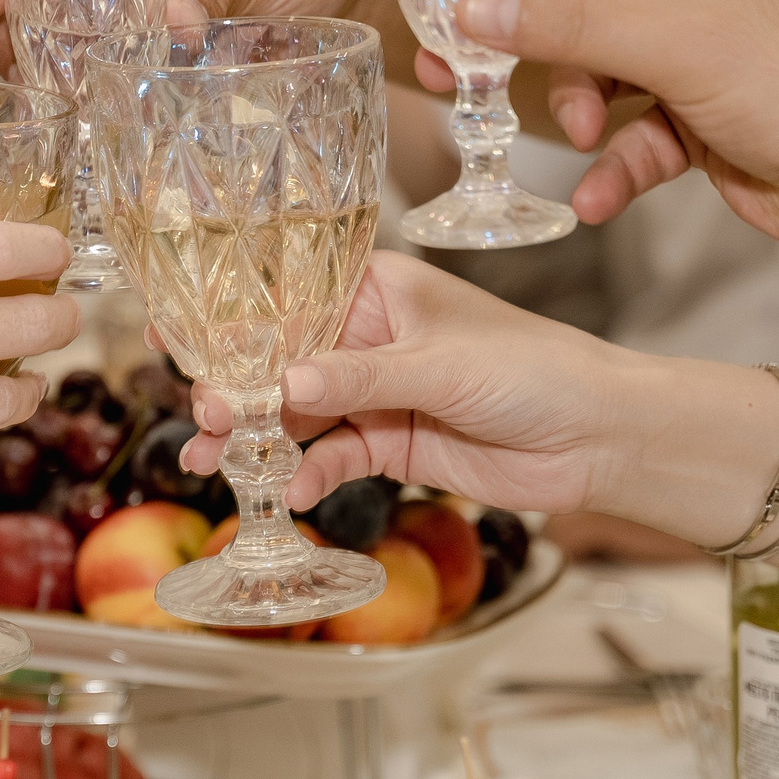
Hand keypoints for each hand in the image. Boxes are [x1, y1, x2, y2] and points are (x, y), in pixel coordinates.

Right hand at [184, 252, 625, 513]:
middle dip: (237, 384)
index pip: (292, 292)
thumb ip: (359, 377)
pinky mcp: (390, 444)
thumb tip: (285, 380)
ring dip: (256, 434)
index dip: (235, 313)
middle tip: (204, 410)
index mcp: (380, 289)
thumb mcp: (440, 365)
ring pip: (297, 411)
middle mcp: (369, 337)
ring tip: (213, 457)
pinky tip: (290, 489)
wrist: (597, 438)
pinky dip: (309, 472)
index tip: (181, 332)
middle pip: (282, 356)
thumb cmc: (532, 370)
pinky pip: (333, 456)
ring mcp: (376, 393)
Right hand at [419, 0, 778, 306]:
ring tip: (583, 142)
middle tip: (462, 80)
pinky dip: (616, 163)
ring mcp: (701, 43)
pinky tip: (600, 200)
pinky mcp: (703, 109)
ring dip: (582, 111)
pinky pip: (633, 128)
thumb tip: (468, 3)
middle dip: (538, 54)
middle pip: (578, 2)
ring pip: (599, 69)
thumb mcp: (667, 41)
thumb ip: (560, 22)